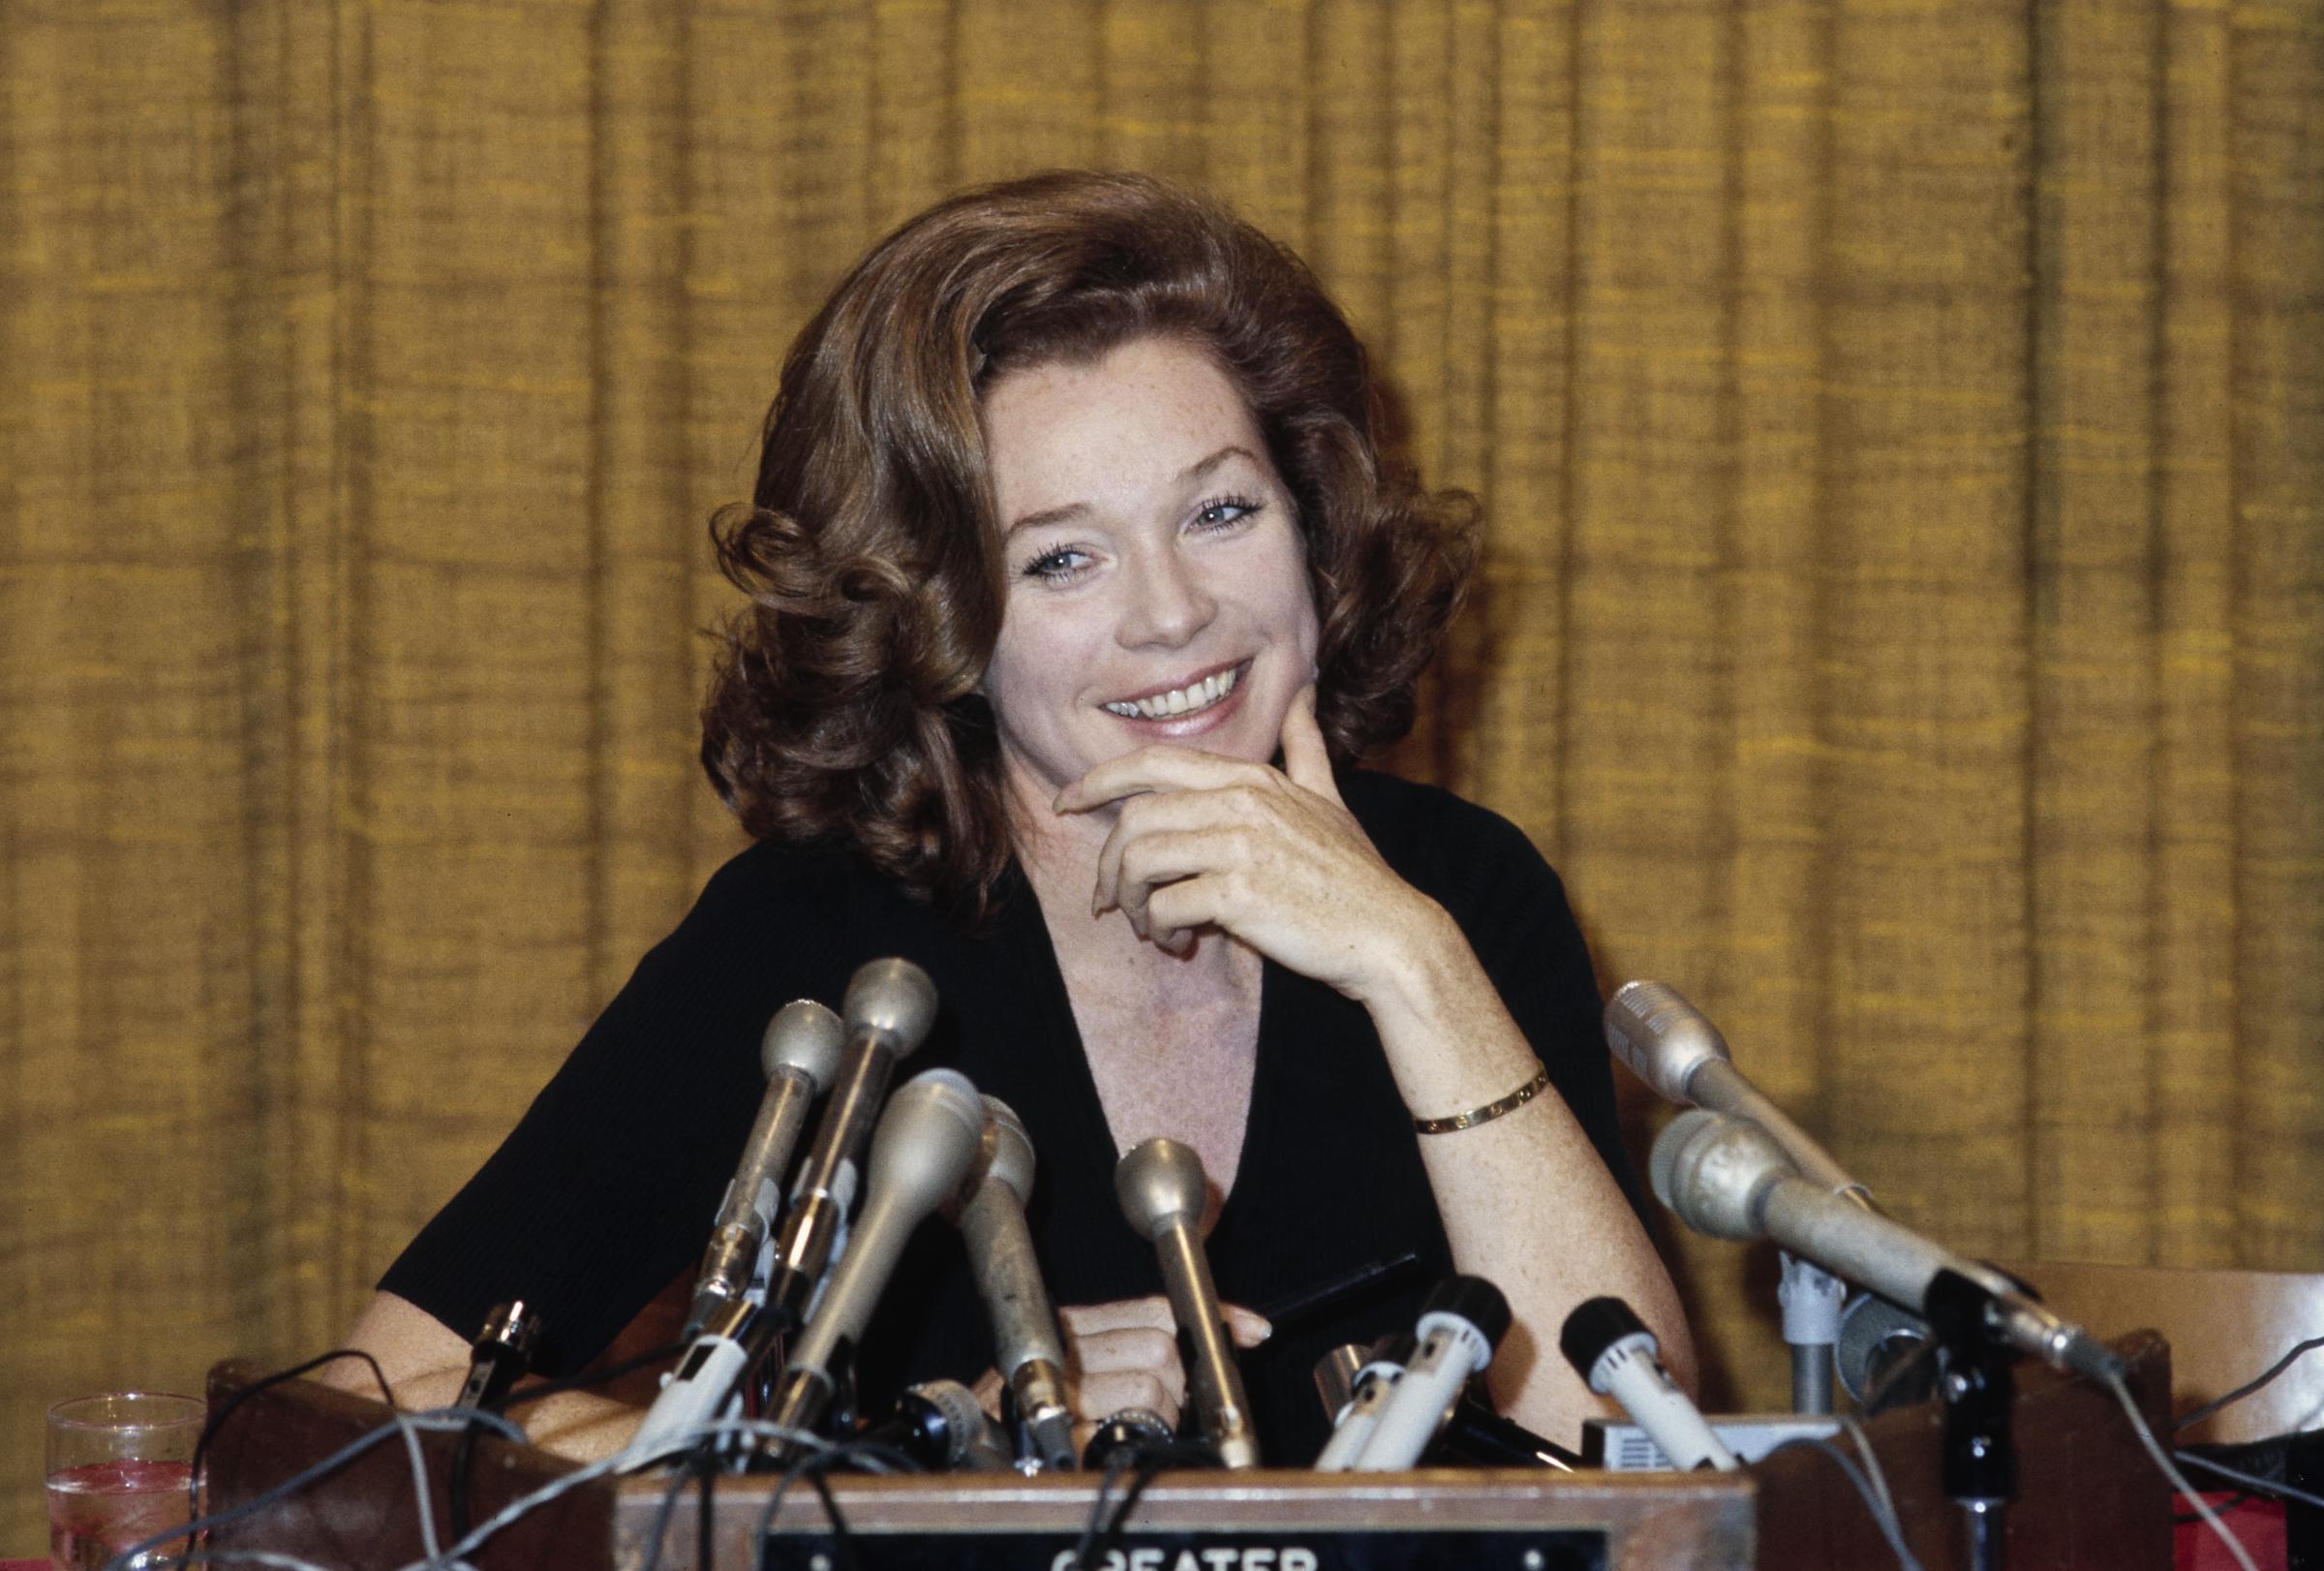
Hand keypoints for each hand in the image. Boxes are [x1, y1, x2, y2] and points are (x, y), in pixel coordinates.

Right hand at [974, 1295, 1267, 1457]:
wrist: (968, 1449)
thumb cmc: (1029, 1409)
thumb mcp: (1077, 1363)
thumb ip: (1132, 1341)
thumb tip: (1225, 1331)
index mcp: (1072, 1326)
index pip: (1157, 1308)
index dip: (1213, 1317)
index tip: (1252, 1329)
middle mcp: (1067, 1349)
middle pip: (1162, 1347)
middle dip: (1175, 1382)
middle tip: (1155, 1405)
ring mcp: (1065, 1389)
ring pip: (1153, 1387)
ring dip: (1156, 1416)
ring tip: (1123, 1427)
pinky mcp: (1064, 1432)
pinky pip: (1129, 1428)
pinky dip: (1136, 1439)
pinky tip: (1112, 1444)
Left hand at [1053, 687, 1450, 998]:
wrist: (1389, 935)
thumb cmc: (1355, 874)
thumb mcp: (1330, 796)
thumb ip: (1306, 745)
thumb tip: (1304, 690)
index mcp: (1251, 778)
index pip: (1153, 763)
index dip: (1098, 781)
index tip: (1067, 803)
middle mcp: (1241, 802)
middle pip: (1135, 817)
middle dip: (1109, 863)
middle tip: (1109, 900)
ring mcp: (1240, 846)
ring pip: (1141, 861)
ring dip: (1132, 901)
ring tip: (1149, 927)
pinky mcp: (1238, 895)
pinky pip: (1166, 906)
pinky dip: (1160, 929)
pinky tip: (1181, 943)